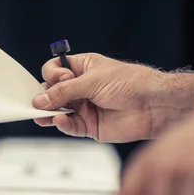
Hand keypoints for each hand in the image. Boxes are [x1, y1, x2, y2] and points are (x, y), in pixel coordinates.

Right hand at [32, 53, 193, 142]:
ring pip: (58, 111)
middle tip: (44, 101)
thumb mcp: (93, 81)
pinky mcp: (90, 126)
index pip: (55, 70)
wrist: (153, 105)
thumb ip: (65, 91)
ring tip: (42, 115)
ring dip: (49, 113)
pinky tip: (60, 120)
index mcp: (83, 68)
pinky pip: (70, 126)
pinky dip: (63, 124)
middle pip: (53, 92)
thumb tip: (40, 99)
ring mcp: (85, 107)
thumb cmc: (131, 83)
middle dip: (46, 96)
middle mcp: (82, 88)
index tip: (60, 80)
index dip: (53, 75)